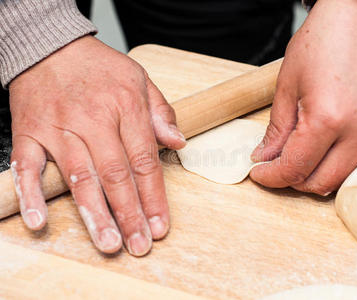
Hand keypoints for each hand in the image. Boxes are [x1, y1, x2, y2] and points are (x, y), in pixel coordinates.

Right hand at [9, 36, 185, 255]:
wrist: (49, 45)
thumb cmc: (98, 66)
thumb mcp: (140, 79)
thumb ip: (161, 113)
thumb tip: (178, 143)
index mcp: (125, 107)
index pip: (144, 161)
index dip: (154, 197)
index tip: (160, 226)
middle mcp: (93, 119)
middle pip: (115, 175)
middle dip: (130, 214)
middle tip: (138, 245)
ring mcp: (59, 127)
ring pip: (79, 176)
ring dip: (94, 213)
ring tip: (109, 242)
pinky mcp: (29, 132)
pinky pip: (27, 167)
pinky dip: (31, 194)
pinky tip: (40, 221)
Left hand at [250, 0, 356, 194]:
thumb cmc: (323, 44)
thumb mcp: (287, 86)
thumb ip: (276, 130)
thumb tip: (265, 159)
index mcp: (328, 119)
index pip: (295, 168)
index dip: (271, 177)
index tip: (259, 173)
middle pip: (320, 183)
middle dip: (291, 180)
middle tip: (275, 165)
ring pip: (341, 180)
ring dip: (315, 175)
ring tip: (299, 155)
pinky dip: (337, 165)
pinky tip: (324, 148)